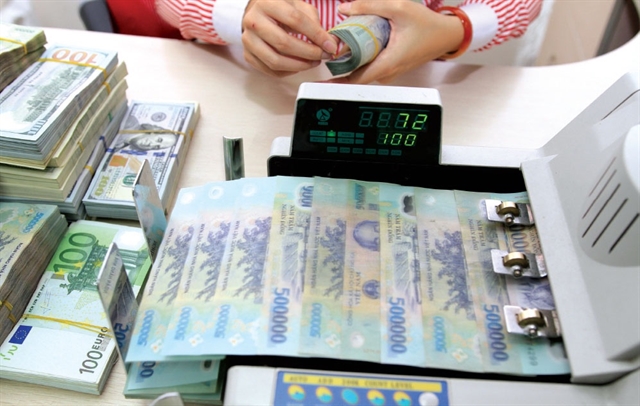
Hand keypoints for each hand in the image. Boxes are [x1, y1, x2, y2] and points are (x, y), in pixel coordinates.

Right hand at [242, 0, 337, 76]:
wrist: (256, 14)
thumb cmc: (280, 10)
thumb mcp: (297, 5)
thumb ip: (313, 20)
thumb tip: (329, 42)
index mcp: (267, 3)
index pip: (295, 20)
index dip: (316, 35)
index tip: (331, 45)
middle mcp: (253, 21)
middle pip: (284, 43)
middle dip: (309, 53)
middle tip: (323, 56)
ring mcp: (248, 40)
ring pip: (276, 61)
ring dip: (300, 65)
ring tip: (313, 62)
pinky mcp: (248, 55)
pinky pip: (271, 70)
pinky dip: (289, 71)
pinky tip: (299, 65)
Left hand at [328, 0, 463, 83]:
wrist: (446, 35)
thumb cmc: (428, 25)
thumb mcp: (398, 8)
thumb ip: (368, 6)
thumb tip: (343, 8)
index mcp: (388, 64)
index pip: (354, 79)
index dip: (336, 76)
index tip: (323, 70)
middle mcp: (387, 73)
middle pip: (355, 74)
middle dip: (341, 62)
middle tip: (331, 47)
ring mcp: (389, 73)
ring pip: (362, 70)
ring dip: (351, 59)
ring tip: (342, 43)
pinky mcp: (390, 68)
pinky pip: (370, 66)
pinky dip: (361, 56)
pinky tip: (357, 43)